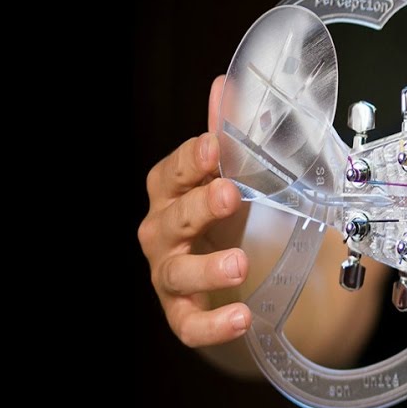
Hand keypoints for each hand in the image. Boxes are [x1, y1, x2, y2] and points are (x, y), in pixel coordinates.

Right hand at [137, 75, 252, 347]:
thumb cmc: (230, 216)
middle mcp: (163, 233)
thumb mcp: (237, 175)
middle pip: (172, 218)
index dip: (191, 159)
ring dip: (206, 268)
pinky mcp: (183, 313)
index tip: (217, 145)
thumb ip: (231, 133)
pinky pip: (190, 324)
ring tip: (240, 264)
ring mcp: (169, 275)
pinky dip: (213, 324)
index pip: (171, 173)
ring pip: (176, 272)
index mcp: (174, 193)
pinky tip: (240, 318)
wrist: (243, 274)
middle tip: (230, 195)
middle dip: (199, 207)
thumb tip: (227, 83)